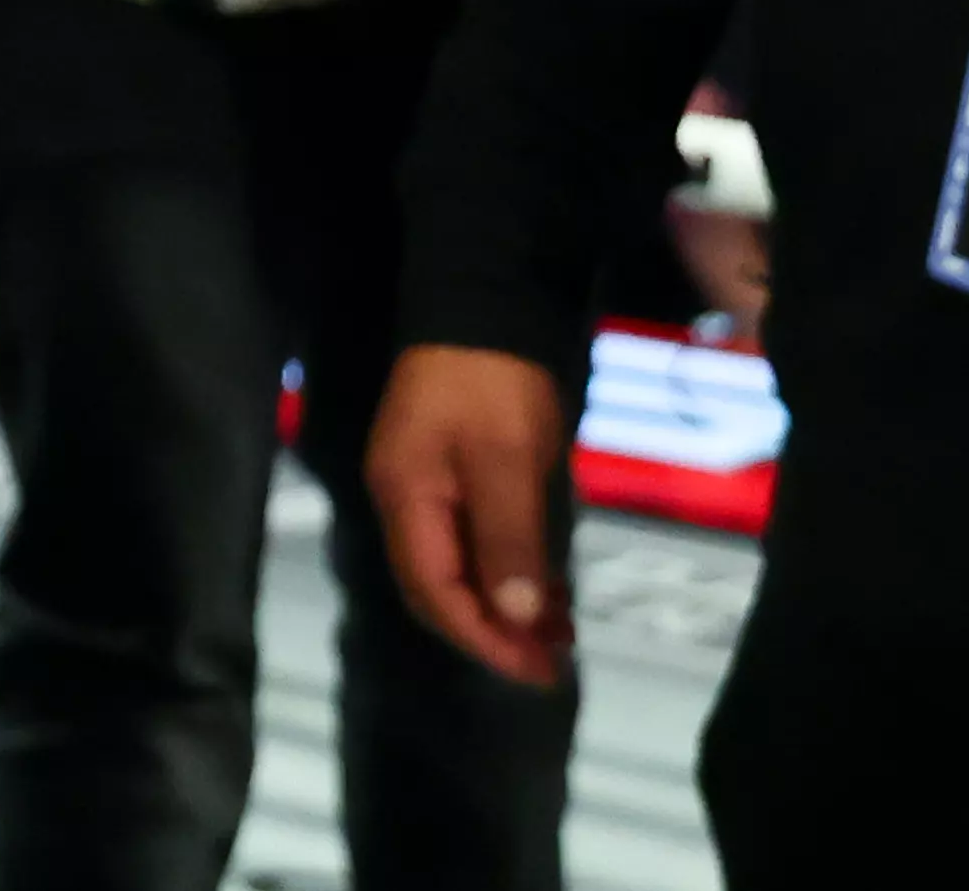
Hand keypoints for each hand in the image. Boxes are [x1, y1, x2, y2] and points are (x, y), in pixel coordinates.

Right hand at [365, 339, 575, 690]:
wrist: (483, 297)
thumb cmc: (492, 382)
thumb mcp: (506, 459)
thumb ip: (509, 540)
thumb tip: (517, 619)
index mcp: (407, 501)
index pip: (435, 594)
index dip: (485, 640)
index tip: (539, 671)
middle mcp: (407, 503)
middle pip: (440, 590)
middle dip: (494, 633)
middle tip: (552, 664)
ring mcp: (427, 488)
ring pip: (459, 570)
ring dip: (505, 609)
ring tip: (561, 638)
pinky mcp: (453, 474)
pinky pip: (474, 543)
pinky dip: (508, 573)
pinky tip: (547, 589)